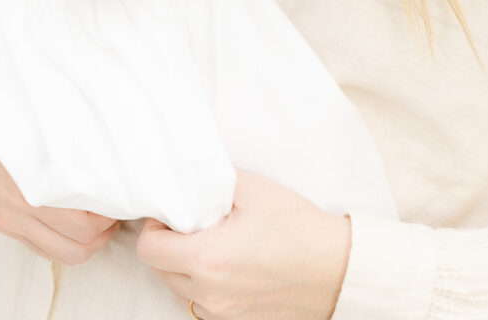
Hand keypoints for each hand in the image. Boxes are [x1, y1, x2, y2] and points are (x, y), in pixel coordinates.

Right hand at [0, 116, 119, 263]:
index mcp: (29, 188)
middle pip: (78, 245)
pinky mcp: (4, 224)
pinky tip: (79, 220)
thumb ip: (73, 144)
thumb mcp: (41, 125)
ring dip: (89, 241)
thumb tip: (113, 153)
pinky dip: (67, 242)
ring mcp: (9, 222)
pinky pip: (44, 248)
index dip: (111, 214)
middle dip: (106, 231)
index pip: (84, 224)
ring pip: (64, 253)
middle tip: (119, 207)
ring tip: (104, 216)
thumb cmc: (3, 118)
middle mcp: (18, 211)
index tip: (124, 194)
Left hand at [136, 172, 351, 319]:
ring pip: (177, 289)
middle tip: (194, 222)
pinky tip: (228, 264)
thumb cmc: (297, 227)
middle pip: (159, 270)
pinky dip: (203, 284)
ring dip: (183, 266)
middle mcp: (208, 294)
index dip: (156, 226)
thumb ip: (211, 183)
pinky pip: (201, 303)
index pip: (149, 249)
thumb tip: (186, 181)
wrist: (337, 269)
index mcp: (207, 259)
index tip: (176, 212)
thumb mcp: (252, 189)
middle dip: (167, 244)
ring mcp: (222, 315)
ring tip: (214, 242)